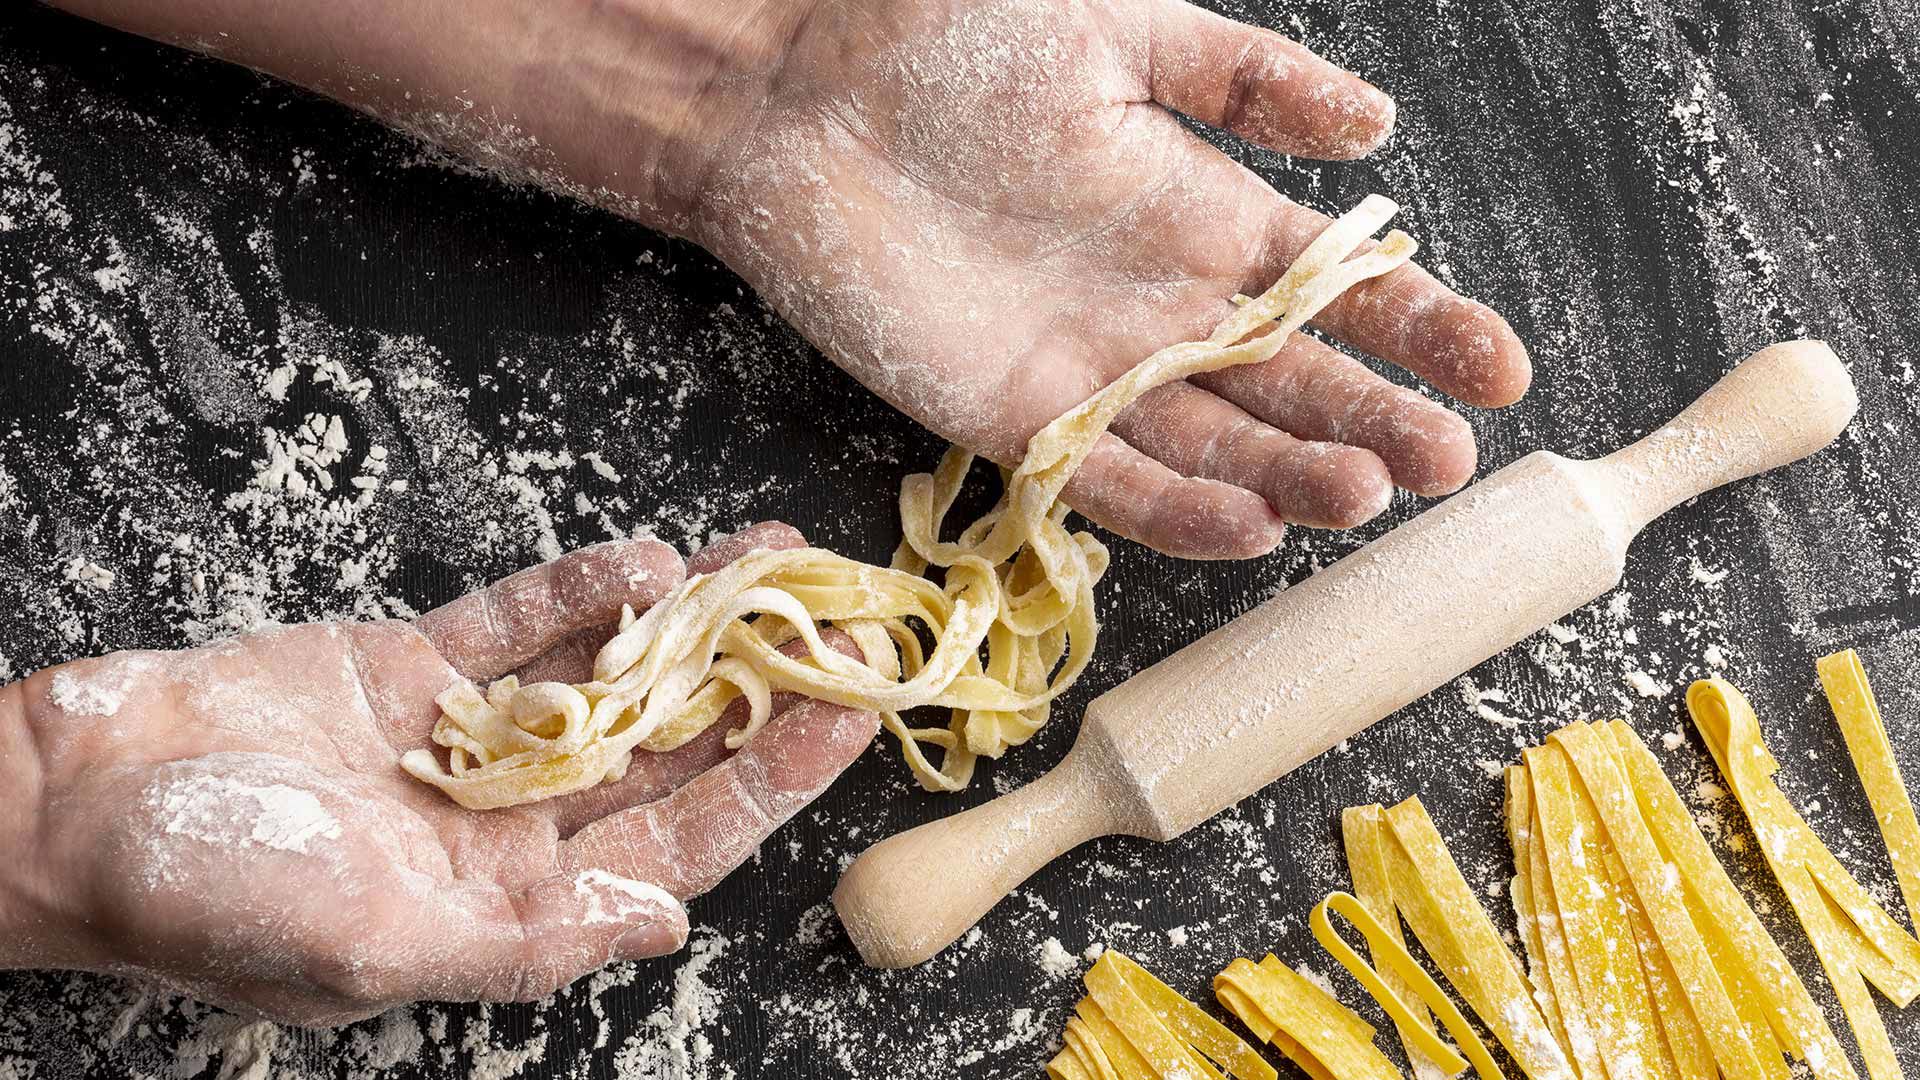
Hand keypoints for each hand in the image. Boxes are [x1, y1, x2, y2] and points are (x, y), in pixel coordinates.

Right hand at [0, 523, 876, 1025]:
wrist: (70, 805)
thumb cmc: (210, 898)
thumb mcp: (376, 946)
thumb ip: (525, 943)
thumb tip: (662, 935)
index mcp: (509, 899)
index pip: (676, 839)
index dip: (768, 780)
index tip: (849, 716)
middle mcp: (505, 820)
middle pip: (664, 749)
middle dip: (753, 686)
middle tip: (841, 621)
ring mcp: (463, 738)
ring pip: (607, 676)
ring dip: (688, 623)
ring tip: (773, 563)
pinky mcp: (408, 667)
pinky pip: (515, 625)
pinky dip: (577, 592)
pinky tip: (648, 560)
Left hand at [49, 0, 1528, 559]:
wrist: (802, 90)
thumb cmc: (953, 45)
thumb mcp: (1124, 36)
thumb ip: (1248, 80)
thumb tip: (1379, 127)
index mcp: (1206, 216)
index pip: (1343, 290)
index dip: (1425, 330)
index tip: (1504, 371)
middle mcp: (1164, 308)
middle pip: (1294, 384)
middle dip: (1377, 419)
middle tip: (1448, 457)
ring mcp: (1094, 371)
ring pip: (1218, 444)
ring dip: (1292, 474)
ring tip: (1364, 492)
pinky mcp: (1012, 417)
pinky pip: (1109, 479)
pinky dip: (1178, 508)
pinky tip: (1249, 525)